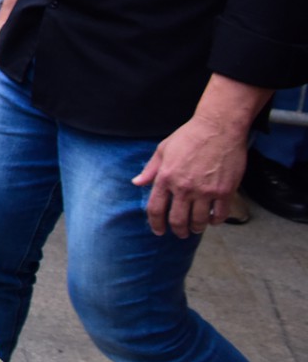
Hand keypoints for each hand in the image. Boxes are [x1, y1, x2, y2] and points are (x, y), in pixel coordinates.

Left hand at [134, 114, 248, 236]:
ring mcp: (205, 190)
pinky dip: (215, 221)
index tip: (159, 231)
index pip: (155, 209)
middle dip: (178, 230)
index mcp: (165, 177)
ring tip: (196, 228)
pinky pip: (219, 214)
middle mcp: (183, 187)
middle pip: (177, 220)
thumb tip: (137, 182)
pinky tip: (212, 220)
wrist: (218, 128)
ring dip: (196, 228)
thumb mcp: (163, 149)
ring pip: (198, 221)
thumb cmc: (189, 136)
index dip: (156, 224)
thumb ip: (150, 169)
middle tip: (180, 233)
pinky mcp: (224, 191)